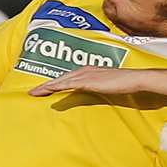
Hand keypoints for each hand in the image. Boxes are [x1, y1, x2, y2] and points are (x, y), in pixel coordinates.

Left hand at [28, 66, 152, 96]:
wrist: (135, 79)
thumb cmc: (125, 84)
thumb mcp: (108, 88)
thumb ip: (98, 90)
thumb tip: (92, 97)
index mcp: (89, 71)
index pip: (67, 78)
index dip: (54, 84)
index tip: (43, 90)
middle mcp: (85, 70)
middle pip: (60, 78)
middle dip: (45, 85)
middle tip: (32, 92)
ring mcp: (86, 74)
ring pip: (61, 81)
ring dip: (47, 87)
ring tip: (34, 93)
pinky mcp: (88, 80)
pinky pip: (68, 84)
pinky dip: (56, 87)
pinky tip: (48, 91)